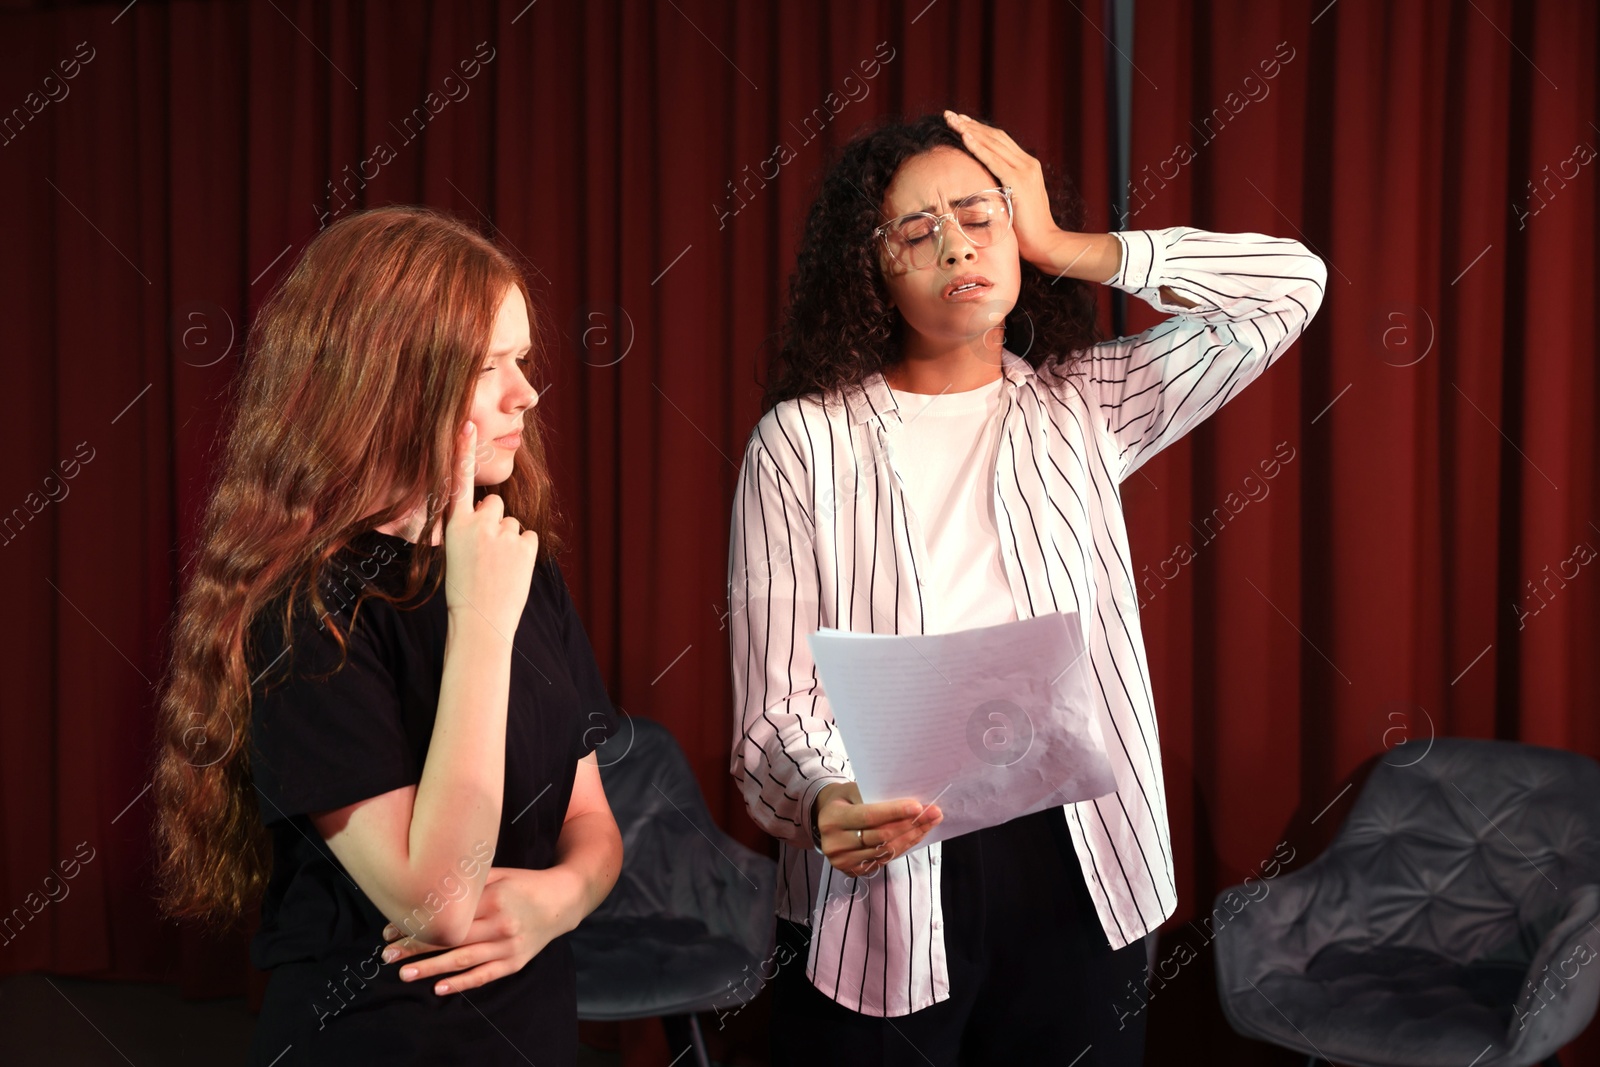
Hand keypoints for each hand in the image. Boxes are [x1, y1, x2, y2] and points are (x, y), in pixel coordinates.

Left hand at [379, 865, 581, 996]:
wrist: (562, 901)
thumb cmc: (524, 885)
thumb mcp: (499, 874)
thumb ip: (468, 882)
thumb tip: (430, 885)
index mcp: (493, 898)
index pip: (448, 915)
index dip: (419, 924)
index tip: (392, 930)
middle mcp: (500, 924)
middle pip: (451, 939)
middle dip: (416, 948)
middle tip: (388, 956)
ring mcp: (508, 946)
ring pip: (464, 960)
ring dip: (431, 968)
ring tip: (405, 974)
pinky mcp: (514, 963)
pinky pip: (485, 975)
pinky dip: (462, 984)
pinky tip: (439, 988)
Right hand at [442, 421, 539, 634]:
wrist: (480, 622)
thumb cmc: (465, 589)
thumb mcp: (455, 553)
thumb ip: (470, 528)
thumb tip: (490, 511)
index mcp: (456, 526)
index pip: (457, 483)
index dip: (463, 452)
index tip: (466, 425)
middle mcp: (479, 524)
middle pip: (495, 504)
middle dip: (495, 522)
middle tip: (487, 552)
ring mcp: (504, 534)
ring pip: (514, 523)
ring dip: (510, 540)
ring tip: (499, 567)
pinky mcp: (526, 546)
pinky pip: (529, 537)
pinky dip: (525, 551)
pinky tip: (513, 570)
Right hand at [813, 782, 942, 877]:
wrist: (825, 819)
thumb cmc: (843, 800)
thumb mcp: (851, 790)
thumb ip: (874, 796)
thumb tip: (909, 803)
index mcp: (832, 819)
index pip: (868, 816)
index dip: (895, 812)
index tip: (918, 806)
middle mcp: (835, 844)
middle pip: (881, 836)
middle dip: (911, 824)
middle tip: (933, 813)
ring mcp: (843, 861)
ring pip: (886, 850)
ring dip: (912, 836)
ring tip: (930, 823)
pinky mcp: (853, 871)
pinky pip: (885, 860)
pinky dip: (903, 847)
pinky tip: (916, 835)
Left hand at [943, 110, 1122, 282]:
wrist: (1045, 243)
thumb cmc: (1026, 229)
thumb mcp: (1013, 202)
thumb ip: (1003, 188)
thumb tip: (983, 186)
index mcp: (1027, 167)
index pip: (1000, 141)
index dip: (979, 130)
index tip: (960, 122)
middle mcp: (1028, 164)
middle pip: (995, 137)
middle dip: (970, 125)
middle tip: (949, 115)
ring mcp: (1025, 171)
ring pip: (993, 143)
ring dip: (970, 130)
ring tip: (951, 120)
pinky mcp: (1019, 182)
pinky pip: (994, 160)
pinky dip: (978, 147)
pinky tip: (964, 136)